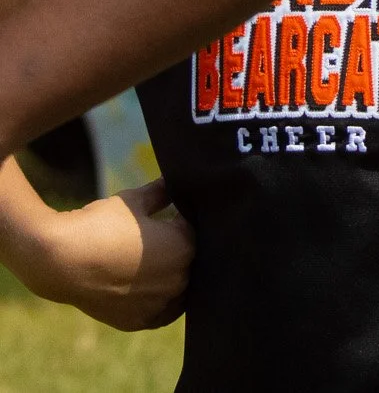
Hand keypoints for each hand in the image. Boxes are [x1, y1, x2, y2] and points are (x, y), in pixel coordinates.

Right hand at [24, 178, 190, 329]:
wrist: (59, 261)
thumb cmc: (99, 225)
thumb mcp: (134, 200)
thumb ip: (161, 191)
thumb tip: (175, 181)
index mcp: (186, 246)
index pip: (195, 231)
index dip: (180, 223)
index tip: (165, 219)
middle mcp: (180, 279)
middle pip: (190, 261)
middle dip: (177, 250)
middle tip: (152, 242)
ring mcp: (161, 303)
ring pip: (180, 289)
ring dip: (172, 278)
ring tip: (147, 265)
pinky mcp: (141, 321)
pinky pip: (161, 312)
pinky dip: (158, 301)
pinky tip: (149, 289)